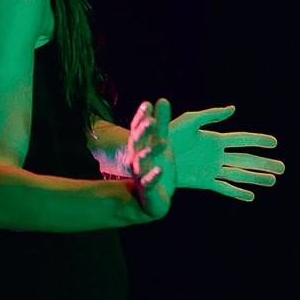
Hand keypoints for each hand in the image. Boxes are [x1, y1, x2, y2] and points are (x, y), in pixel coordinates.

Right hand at [126, 98, 175, 217]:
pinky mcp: (148, 190)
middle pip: (137, 144)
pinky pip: (149, 183)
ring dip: (146, 154)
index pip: (138, 129)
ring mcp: (141, 174)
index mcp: (141, 146)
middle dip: (142, 133)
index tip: (147, 104)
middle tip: (151, 121)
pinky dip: (153, 176)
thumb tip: (162, 99)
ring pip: (140, 163)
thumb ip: (162, 124)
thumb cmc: (155, 168)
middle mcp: (137, 159)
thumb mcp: (161, 143)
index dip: (141, 117)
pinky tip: (160, 170)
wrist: (152, 201)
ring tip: (157, 145)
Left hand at [169, 105, 284, 200]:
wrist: (152, 154)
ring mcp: (212, 169)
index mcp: (215, 139)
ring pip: (239, 174)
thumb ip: (210, 116)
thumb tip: (233, 109)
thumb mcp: (189, 121)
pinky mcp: (204, 181)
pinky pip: (224, 187)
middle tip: (283, 168)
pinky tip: (251, 196)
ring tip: (273, 181)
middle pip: (246, 159)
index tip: (275, 142)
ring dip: (256, 178)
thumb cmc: (168, 134)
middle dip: (264, 163)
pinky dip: (237, 192)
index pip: (242, 140)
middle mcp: (217, 155)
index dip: (258, 141)